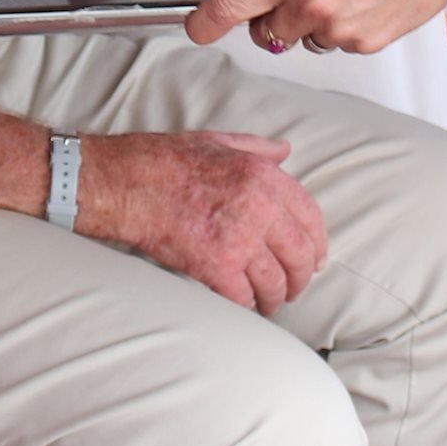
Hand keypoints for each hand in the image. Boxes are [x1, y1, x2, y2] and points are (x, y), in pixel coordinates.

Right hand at [79, 131, 326, 312]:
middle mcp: (259, 207)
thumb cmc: (169, 160)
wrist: (128, 184)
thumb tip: (285, 149)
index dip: (318, 244)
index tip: (316, 259)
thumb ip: (258, 148)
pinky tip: (243, 302)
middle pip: (300, 256)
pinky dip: (247, 303)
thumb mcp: (220, 142)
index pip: (311, 217)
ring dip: (275, 298)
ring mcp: (239, 239)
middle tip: (294, 288)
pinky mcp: (216, 267)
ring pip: (276, 283)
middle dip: (301, 278)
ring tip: (270, 302)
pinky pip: (245, 297)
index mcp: (263, 176)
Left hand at [187, 0, 446, 54]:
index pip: (229, 5)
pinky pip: (341, 44)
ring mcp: (338, 28)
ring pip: (306, 39)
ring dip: (314, 21)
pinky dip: (347, 27)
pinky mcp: (367, 43)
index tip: (197, 28)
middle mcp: (307, 3)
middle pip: (265, 33)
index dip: (206, 21)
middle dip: (272, 18)